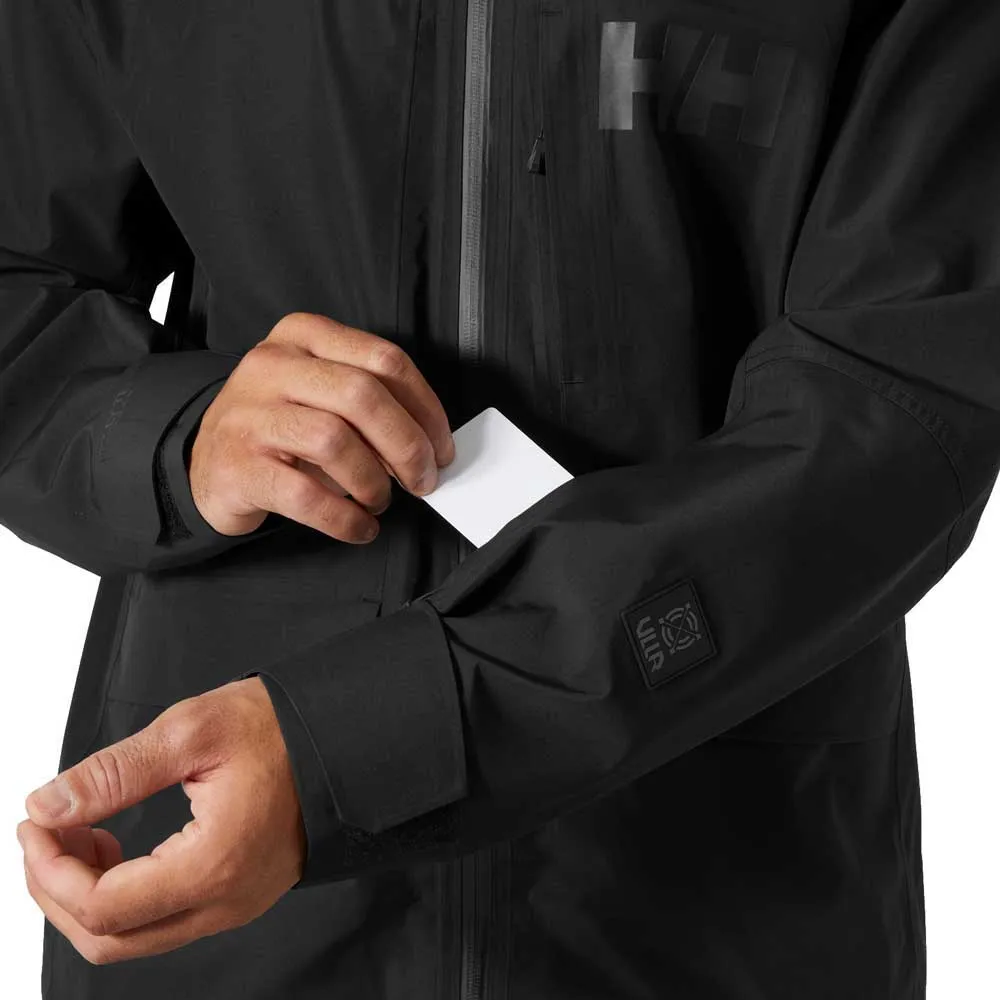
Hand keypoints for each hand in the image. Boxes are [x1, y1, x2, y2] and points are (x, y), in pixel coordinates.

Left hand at [16, 677, 304, 964]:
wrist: (340, 738)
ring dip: (87, 896)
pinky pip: (162, 920)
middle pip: (110, 940)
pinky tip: (117, 848)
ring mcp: (235, 905)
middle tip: (47, 834)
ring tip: (81, 835)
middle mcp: (226, 901)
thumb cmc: (282, 730)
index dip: (51, 870)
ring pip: (134, 937)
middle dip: (58, 891)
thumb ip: (114, 773)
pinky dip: (123, 894)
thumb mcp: (192, 731)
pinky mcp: (237, 896)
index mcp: (215, 864)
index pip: (103, 905)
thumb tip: (50, 804)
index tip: (37, 824)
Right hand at [189, 312, 455, 542]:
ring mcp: (249, 414)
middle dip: (407, 445)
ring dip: (374, 481)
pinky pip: (305, 495)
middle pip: (362, 395)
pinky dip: (344, 518)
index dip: (425, 407)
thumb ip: (372, 403)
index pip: (384, 360)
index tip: (441, 445)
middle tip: (423, 479)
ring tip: (379, 500)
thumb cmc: (280, 430)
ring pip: (334, 440)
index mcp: (304, 336)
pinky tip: (357, 526)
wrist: (208, 465)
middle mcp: (272, 366)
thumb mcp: (321, 395)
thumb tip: (430, 444)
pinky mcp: (236, 466)